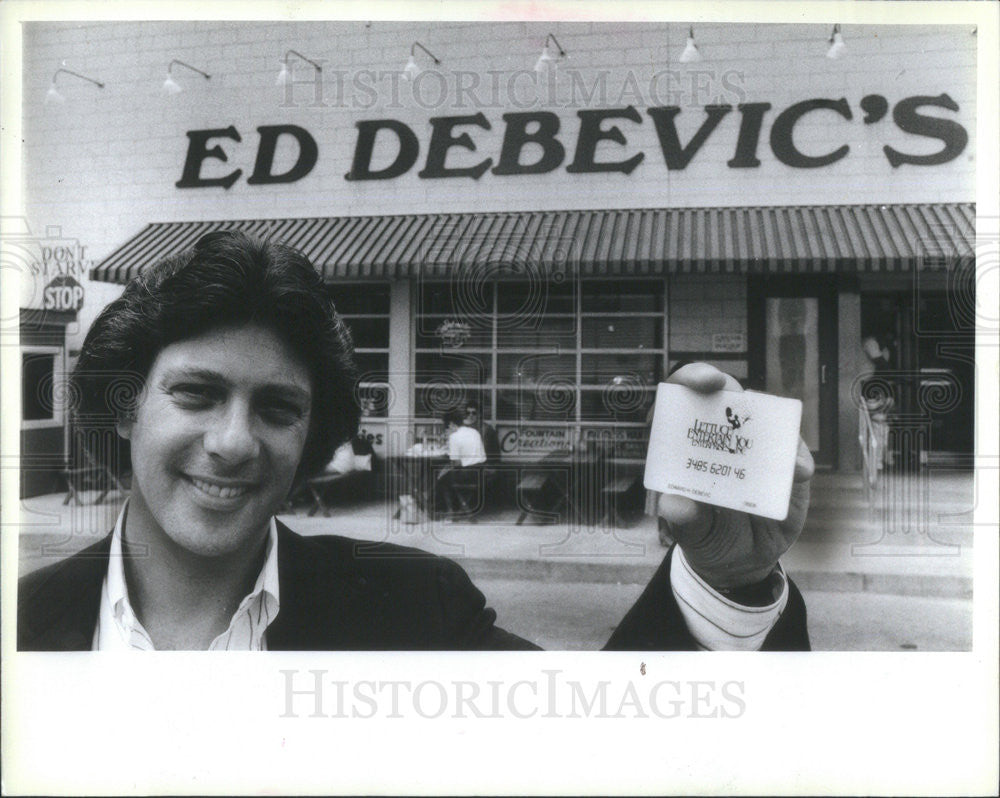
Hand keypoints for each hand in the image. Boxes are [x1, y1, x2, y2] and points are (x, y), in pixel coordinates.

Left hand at [657, 363, 814, 589]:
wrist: (742, 562)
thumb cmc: (707, 537)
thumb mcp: (693, 535)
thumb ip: (685, 520)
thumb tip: (674, 505)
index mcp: (686, 445)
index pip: (681, 400)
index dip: (689, 381)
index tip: (702, 383)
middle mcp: (719, 437)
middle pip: (723, 396)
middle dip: (729, 389)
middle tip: (739, 398)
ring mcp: (754, 448)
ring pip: (764, 417)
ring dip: (773, 426)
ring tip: (781, 453)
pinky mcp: (784, 464)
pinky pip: (794, 450)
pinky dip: (797, 457)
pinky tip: (799, 472)